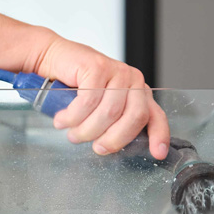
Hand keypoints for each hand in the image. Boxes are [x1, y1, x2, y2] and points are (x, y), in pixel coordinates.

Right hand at [28, 33, 169, 159]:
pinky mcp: (98, 67)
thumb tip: (111, 147)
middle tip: (96, 147)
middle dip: (113, 139)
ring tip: (72, 132)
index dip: (158, 136)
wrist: (55, 60)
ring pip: (109, 113)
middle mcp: (132, 81)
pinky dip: (72, 116)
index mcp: (137, 93)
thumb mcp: (99, 110)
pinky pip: (88, 102)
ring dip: (86, 130)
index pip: (155, 116)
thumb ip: (112, 124)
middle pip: (134, 118)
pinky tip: (62, 118)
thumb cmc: (76, 88)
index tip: (157, 153)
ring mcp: (117, 72)